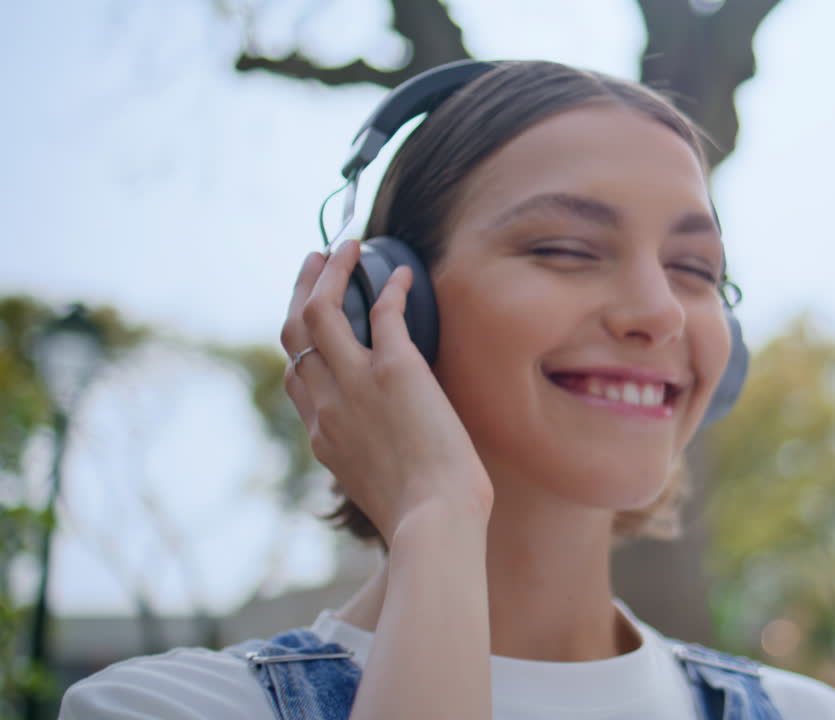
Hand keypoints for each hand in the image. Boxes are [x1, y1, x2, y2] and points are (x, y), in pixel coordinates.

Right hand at [280, 241, 492, 539]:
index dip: (301, 342)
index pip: (296, 376)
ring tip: (343, 247)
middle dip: (301, 290)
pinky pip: (384, 313)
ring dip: (330, 272)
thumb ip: (371, 462)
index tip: (311, 318)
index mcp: (322, 435)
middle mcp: (326, 404)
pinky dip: (389, 287)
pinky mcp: (394, 369)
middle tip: (313, 262)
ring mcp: (356, 383)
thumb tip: (392, 455)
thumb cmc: (421, 515)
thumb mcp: (377, 488)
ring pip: (323, 311)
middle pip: (296, 333)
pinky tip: (402, 273)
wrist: (433, 518)